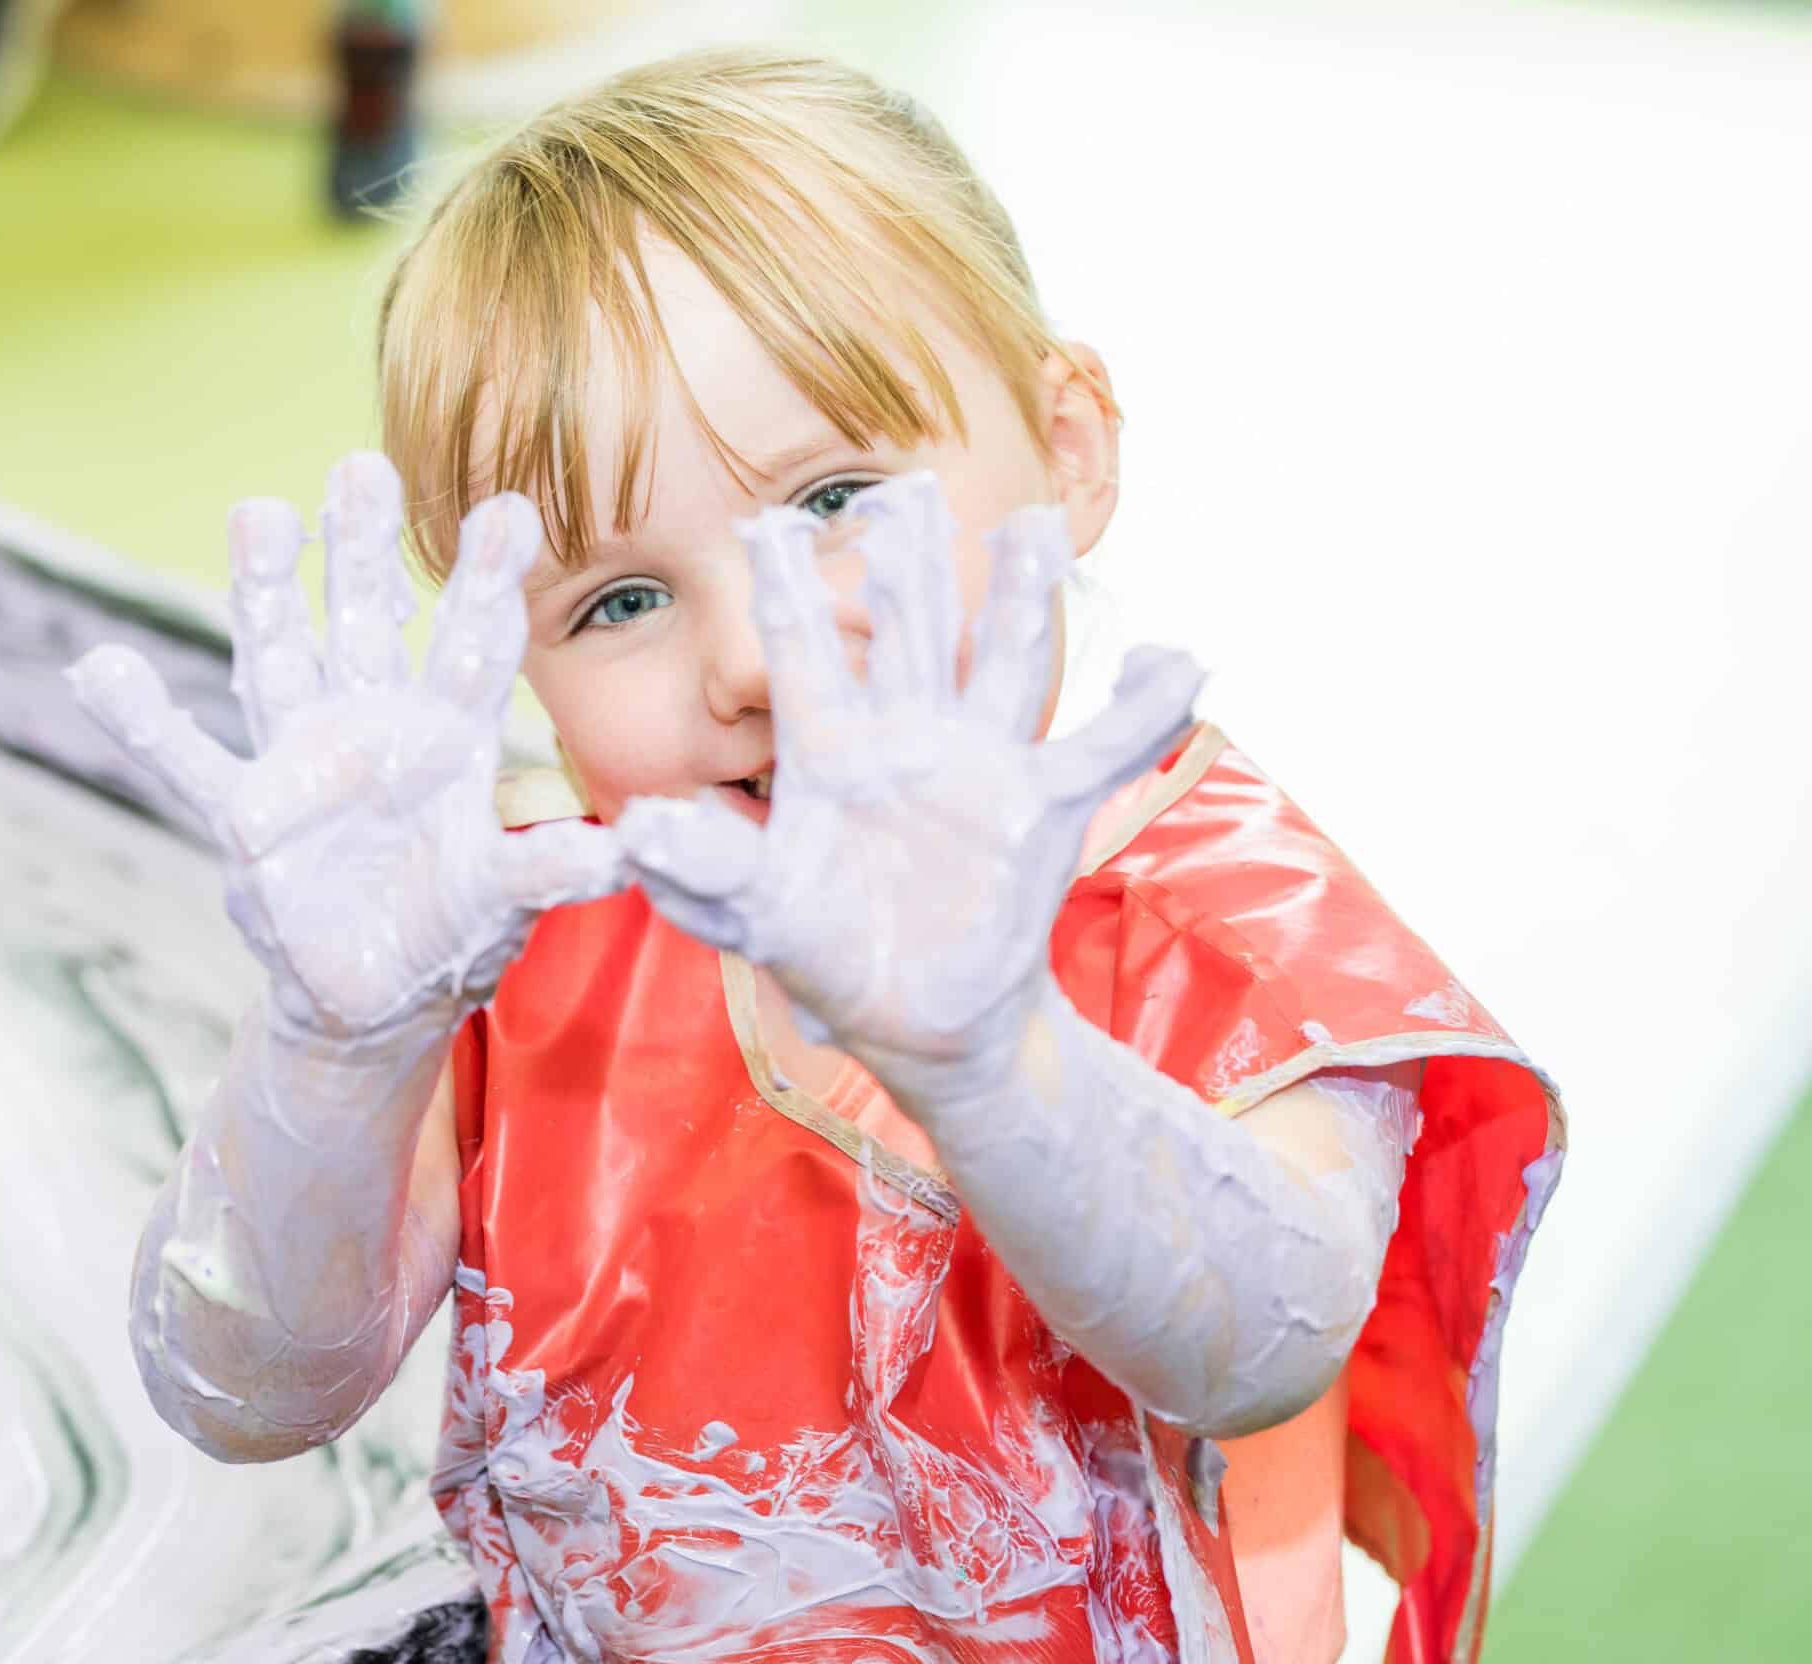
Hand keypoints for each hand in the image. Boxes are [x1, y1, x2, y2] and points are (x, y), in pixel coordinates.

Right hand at [67, 453, 624, 1045]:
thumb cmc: (449, 923)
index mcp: (448, 738)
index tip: (509, 509)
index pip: (473, 646)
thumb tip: (621, 857)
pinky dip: (141, 723)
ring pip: (279, 659)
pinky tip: (98, 669)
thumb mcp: (505, 897)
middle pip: (367, 622)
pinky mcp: (242, 818)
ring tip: (257, 512)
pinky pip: (185, 764)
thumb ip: (546, 866)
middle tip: (365, 465)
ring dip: (266, 592)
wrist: (378, 990)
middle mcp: (372, 727)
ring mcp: (302, 763)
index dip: (487, 584)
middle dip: (365, 550)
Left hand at [617, 475, 1202, 1095]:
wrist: (918, 1016)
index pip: (802, 650)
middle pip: (908, 629)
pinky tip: (1182, 659)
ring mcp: (976, 762)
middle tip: (906, 487)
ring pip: (1002, 659)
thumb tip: (640, 827)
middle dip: (907, 560)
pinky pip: (1104, 746)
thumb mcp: (756, 915)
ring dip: (1021, 596)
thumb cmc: (830, 955)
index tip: (767, 516)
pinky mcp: (1039, 804)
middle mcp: (905, 736)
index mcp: (829, 749)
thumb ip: (702, 869)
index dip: (786, 586)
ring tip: (1031, 524)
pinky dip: (1146, 707)